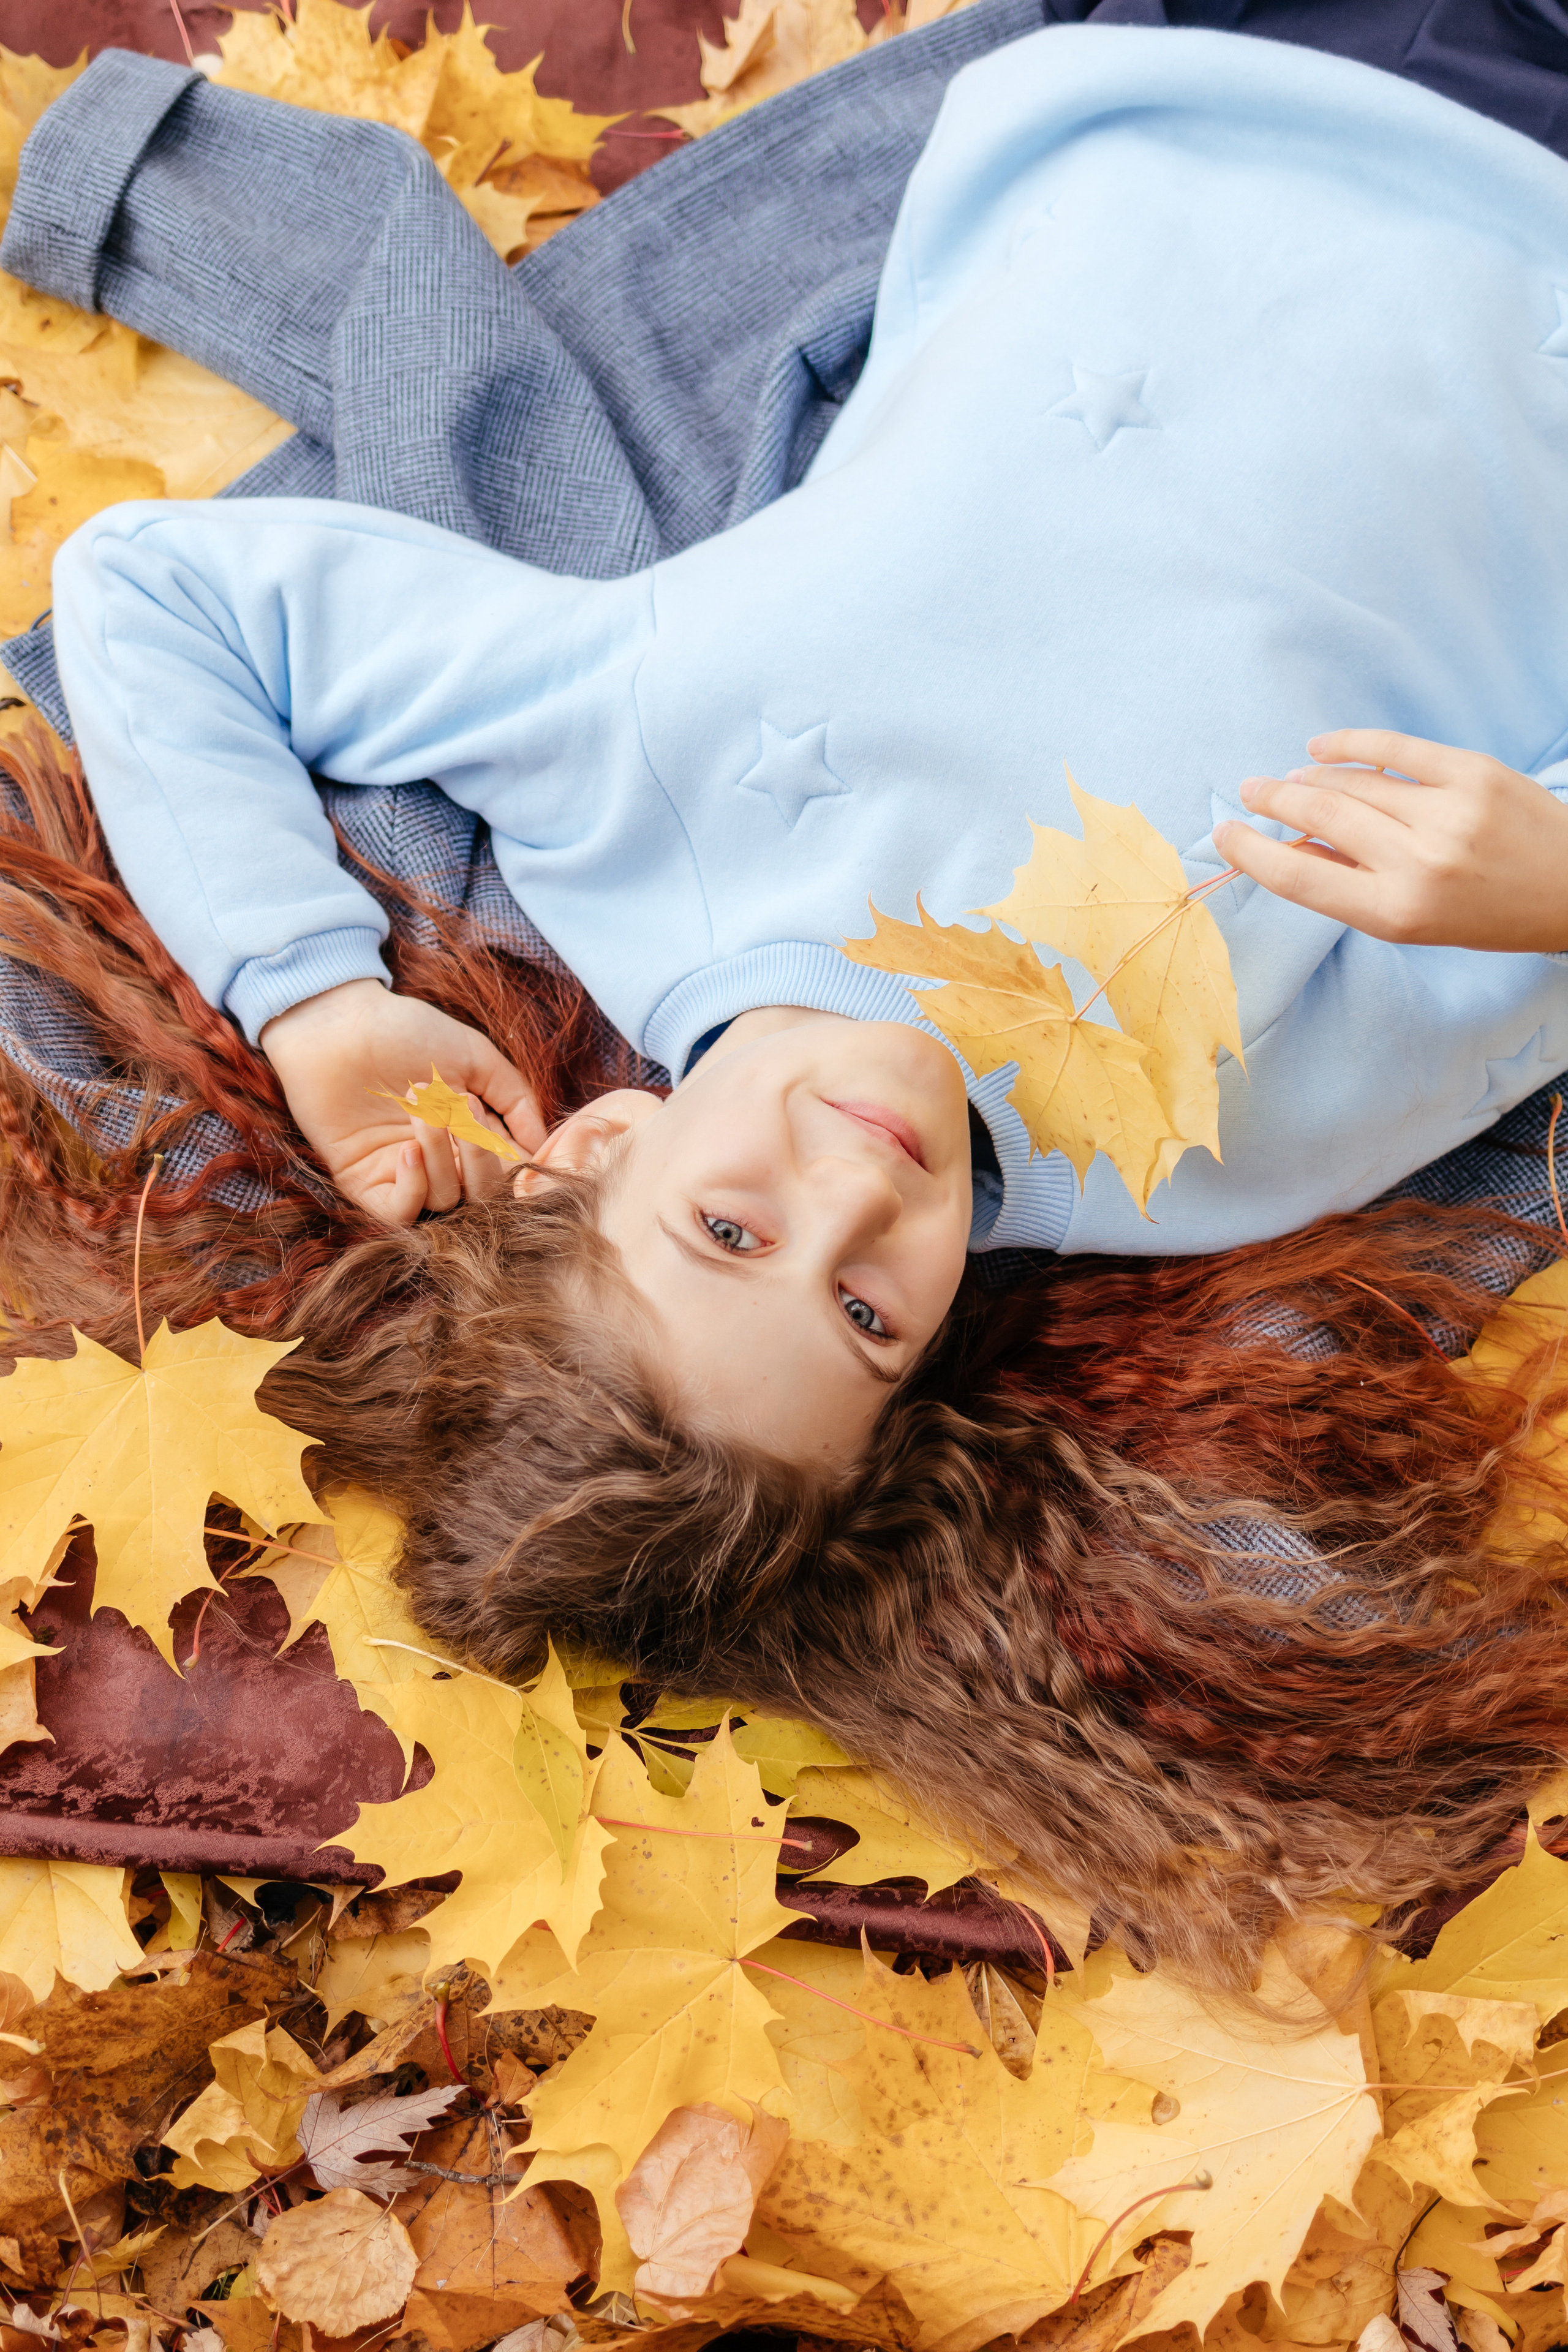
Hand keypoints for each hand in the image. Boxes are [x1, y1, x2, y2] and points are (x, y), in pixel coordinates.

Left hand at [260, 978, 546, 1225]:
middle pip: (483, 1195)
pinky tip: (408, 1149)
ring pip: (446, 1199)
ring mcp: (403, 1174)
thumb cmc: (405, 1031)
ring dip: (443, 1154)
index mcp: (469, 1135)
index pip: (508, 1171)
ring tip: (425, 1108)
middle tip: (466, 1109)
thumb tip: (541, 1143)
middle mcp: (441, 1161)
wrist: (339, 1022)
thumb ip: (516, 1098)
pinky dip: (413, 1187)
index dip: (518, 1162)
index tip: (517, 1137)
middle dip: (483, 1158)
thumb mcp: (474, 1056)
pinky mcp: (364, 1182)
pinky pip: (400, 1213)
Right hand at [1212, 729, 1567, 952]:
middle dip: (1274, 802)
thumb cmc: (1488, 914)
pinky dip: (1351, 745)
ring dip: (1310, 779)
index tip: (1224, 835)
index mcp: (1396, 912)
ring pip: (1353, 783)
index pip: (1298, 877)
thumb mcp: (1412, 923)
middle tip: (1250, 791)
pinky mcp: (1473, 773)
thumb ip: (1350, 887)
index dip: (1251, 853)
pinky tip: (1323, 748)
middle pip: (1320, 818)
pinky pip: (1396, 750)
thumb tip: (1289, 851)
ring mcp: (1447, 813)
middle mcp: (1418, 863)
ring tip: (1290, 780)